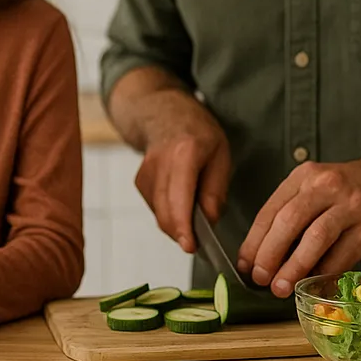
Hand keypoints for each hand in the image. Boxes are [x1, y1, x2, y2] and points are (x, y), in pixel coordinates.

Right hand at [133, 94, 231, 252]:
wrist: (165, 114)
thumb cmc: (198, 133)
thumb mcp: (220, 154)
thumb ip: (215, 189)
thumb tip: (209, 220)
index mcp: (183, 153)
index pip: (179, 197)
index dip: (183, 226)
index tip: (190, 246)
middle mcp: (158, 164)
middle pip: (166, 212)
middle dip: (183, 233)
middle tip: (201, 242)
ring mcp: (145, 173)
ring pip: (160, 214)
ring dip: (178, 225)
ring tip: (196, 215)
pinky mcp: (139, 183)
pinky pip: (156, 209)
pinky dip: (170, 214)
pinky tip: (182, 203)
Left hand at [237, 152, 360, 297]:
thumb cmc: (340, 192)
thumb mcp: (310, 188)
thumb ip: (286, 215)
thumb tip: (256, 258)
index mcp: (305, 176)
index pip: (272, 209)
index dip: (255, 240)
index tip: (246, 264)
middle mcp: (328, 185)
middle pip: (291, 220)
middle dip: (270, 253)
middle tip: (260, 278)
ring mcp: (352, 205)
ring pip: (317, 238)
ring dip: (295, 267)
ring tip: (281, 287)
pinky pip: (342, 256)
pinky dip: (323, 273)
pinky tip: (311, 283)